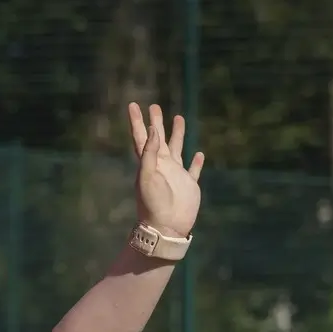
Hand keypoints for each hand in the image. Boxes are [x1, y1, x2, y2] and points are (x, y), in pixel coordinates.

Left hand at [126, 102, 204, 239]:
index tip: (133, 104)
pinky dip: (196, 162)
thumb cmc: (153, 203)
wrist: (166, 227)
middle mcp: (162, 165)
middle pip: (158, 138)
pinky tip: (199, 154)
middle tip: (155, 106)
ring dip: (177, 134)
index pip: (141, 137)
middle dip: (156, 122)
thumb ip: (149, 152)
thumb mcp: (147, 175)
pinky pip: (193, 170)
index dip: (137, 121)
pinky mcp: (189, 184)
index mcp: (149, 162)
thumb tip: (152, 129)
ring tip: (179, 118)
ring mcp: (176, 174)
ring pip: (177, 148)